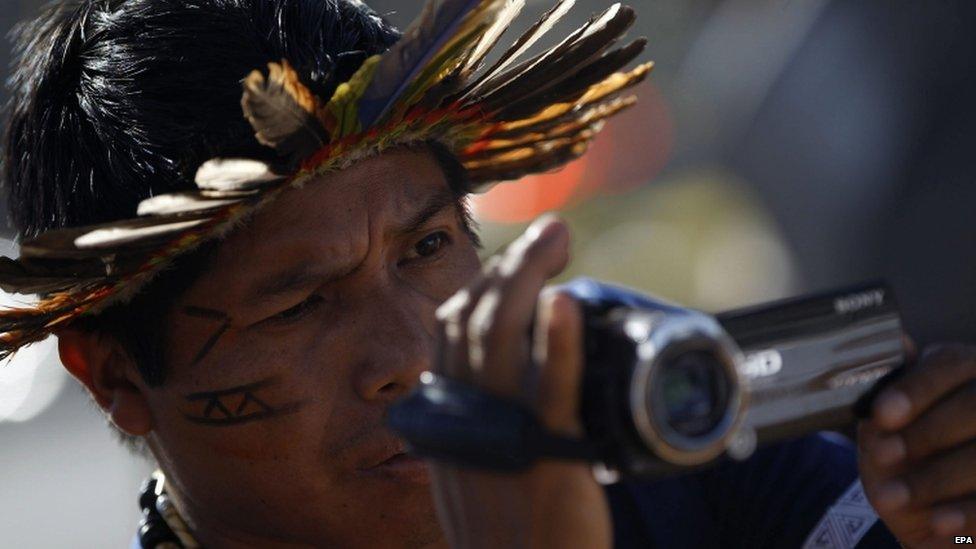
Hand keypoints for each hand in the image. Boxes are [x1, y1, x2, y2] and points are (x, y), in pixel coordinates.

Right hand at [429, 215, 611, 548]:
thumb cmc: (506, 543)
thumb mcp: (474, 476)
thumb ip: (481, 427)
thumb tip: (503, 386)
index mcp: (450, 419)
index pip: (453, 331)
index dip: (484, 285)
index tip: (517, 263)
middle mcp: (467, 419)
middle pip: (477, 320)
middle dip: (512, 265)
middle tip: (551, 232)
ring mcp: (504, 434)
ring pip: (502, 336)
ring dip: (529, 276)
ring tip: (557, 239)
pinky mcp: (548, 457)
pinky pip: (548, 388)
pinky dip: (554, 339)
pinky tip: (563, 301)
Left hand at [859, 343, 975, 547]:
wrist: (928, 519)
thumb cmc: (905, 462)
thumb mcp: (885, 431)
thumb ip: (887, 391)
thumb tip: (898, 342)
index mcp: (966, 373)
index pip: (951, 364)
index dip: (917, 389)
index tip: (881, 415)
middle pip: (974, 405)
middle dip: (924, 434)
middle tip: (884, 457)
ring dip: (936, 478)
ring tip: (893, 497)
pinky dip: (967, 512)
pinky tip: (939, 523)